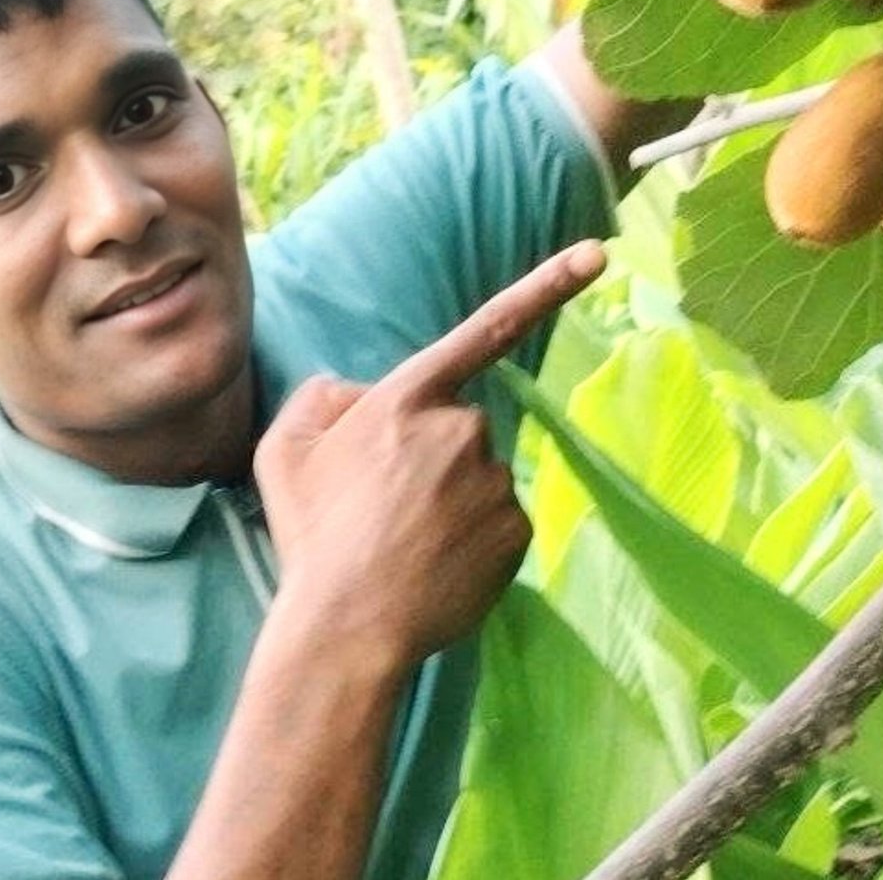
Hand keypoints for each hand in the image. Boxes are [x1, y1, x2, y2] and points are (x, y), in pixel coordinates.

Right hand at [253, 239, 606, 672]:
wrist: (347, 628)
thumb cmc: (312, 535)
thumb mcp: (283, 450)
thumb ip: (320, 399)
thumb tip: (359, 397)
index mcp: (407, 398)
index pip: (486, 329)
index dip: (546, 285)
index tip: (598, 254)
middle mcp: (462, 428)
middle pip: (457, 424)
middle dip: (428, 453)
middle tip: (379, 505)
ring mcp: (494, 481)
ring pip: (476, 474)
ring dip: (447, 498)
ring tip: (399, 542)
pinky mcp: (515, 531)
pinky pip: (496, 520)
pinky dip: (470, 537)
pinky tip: (431, 564)